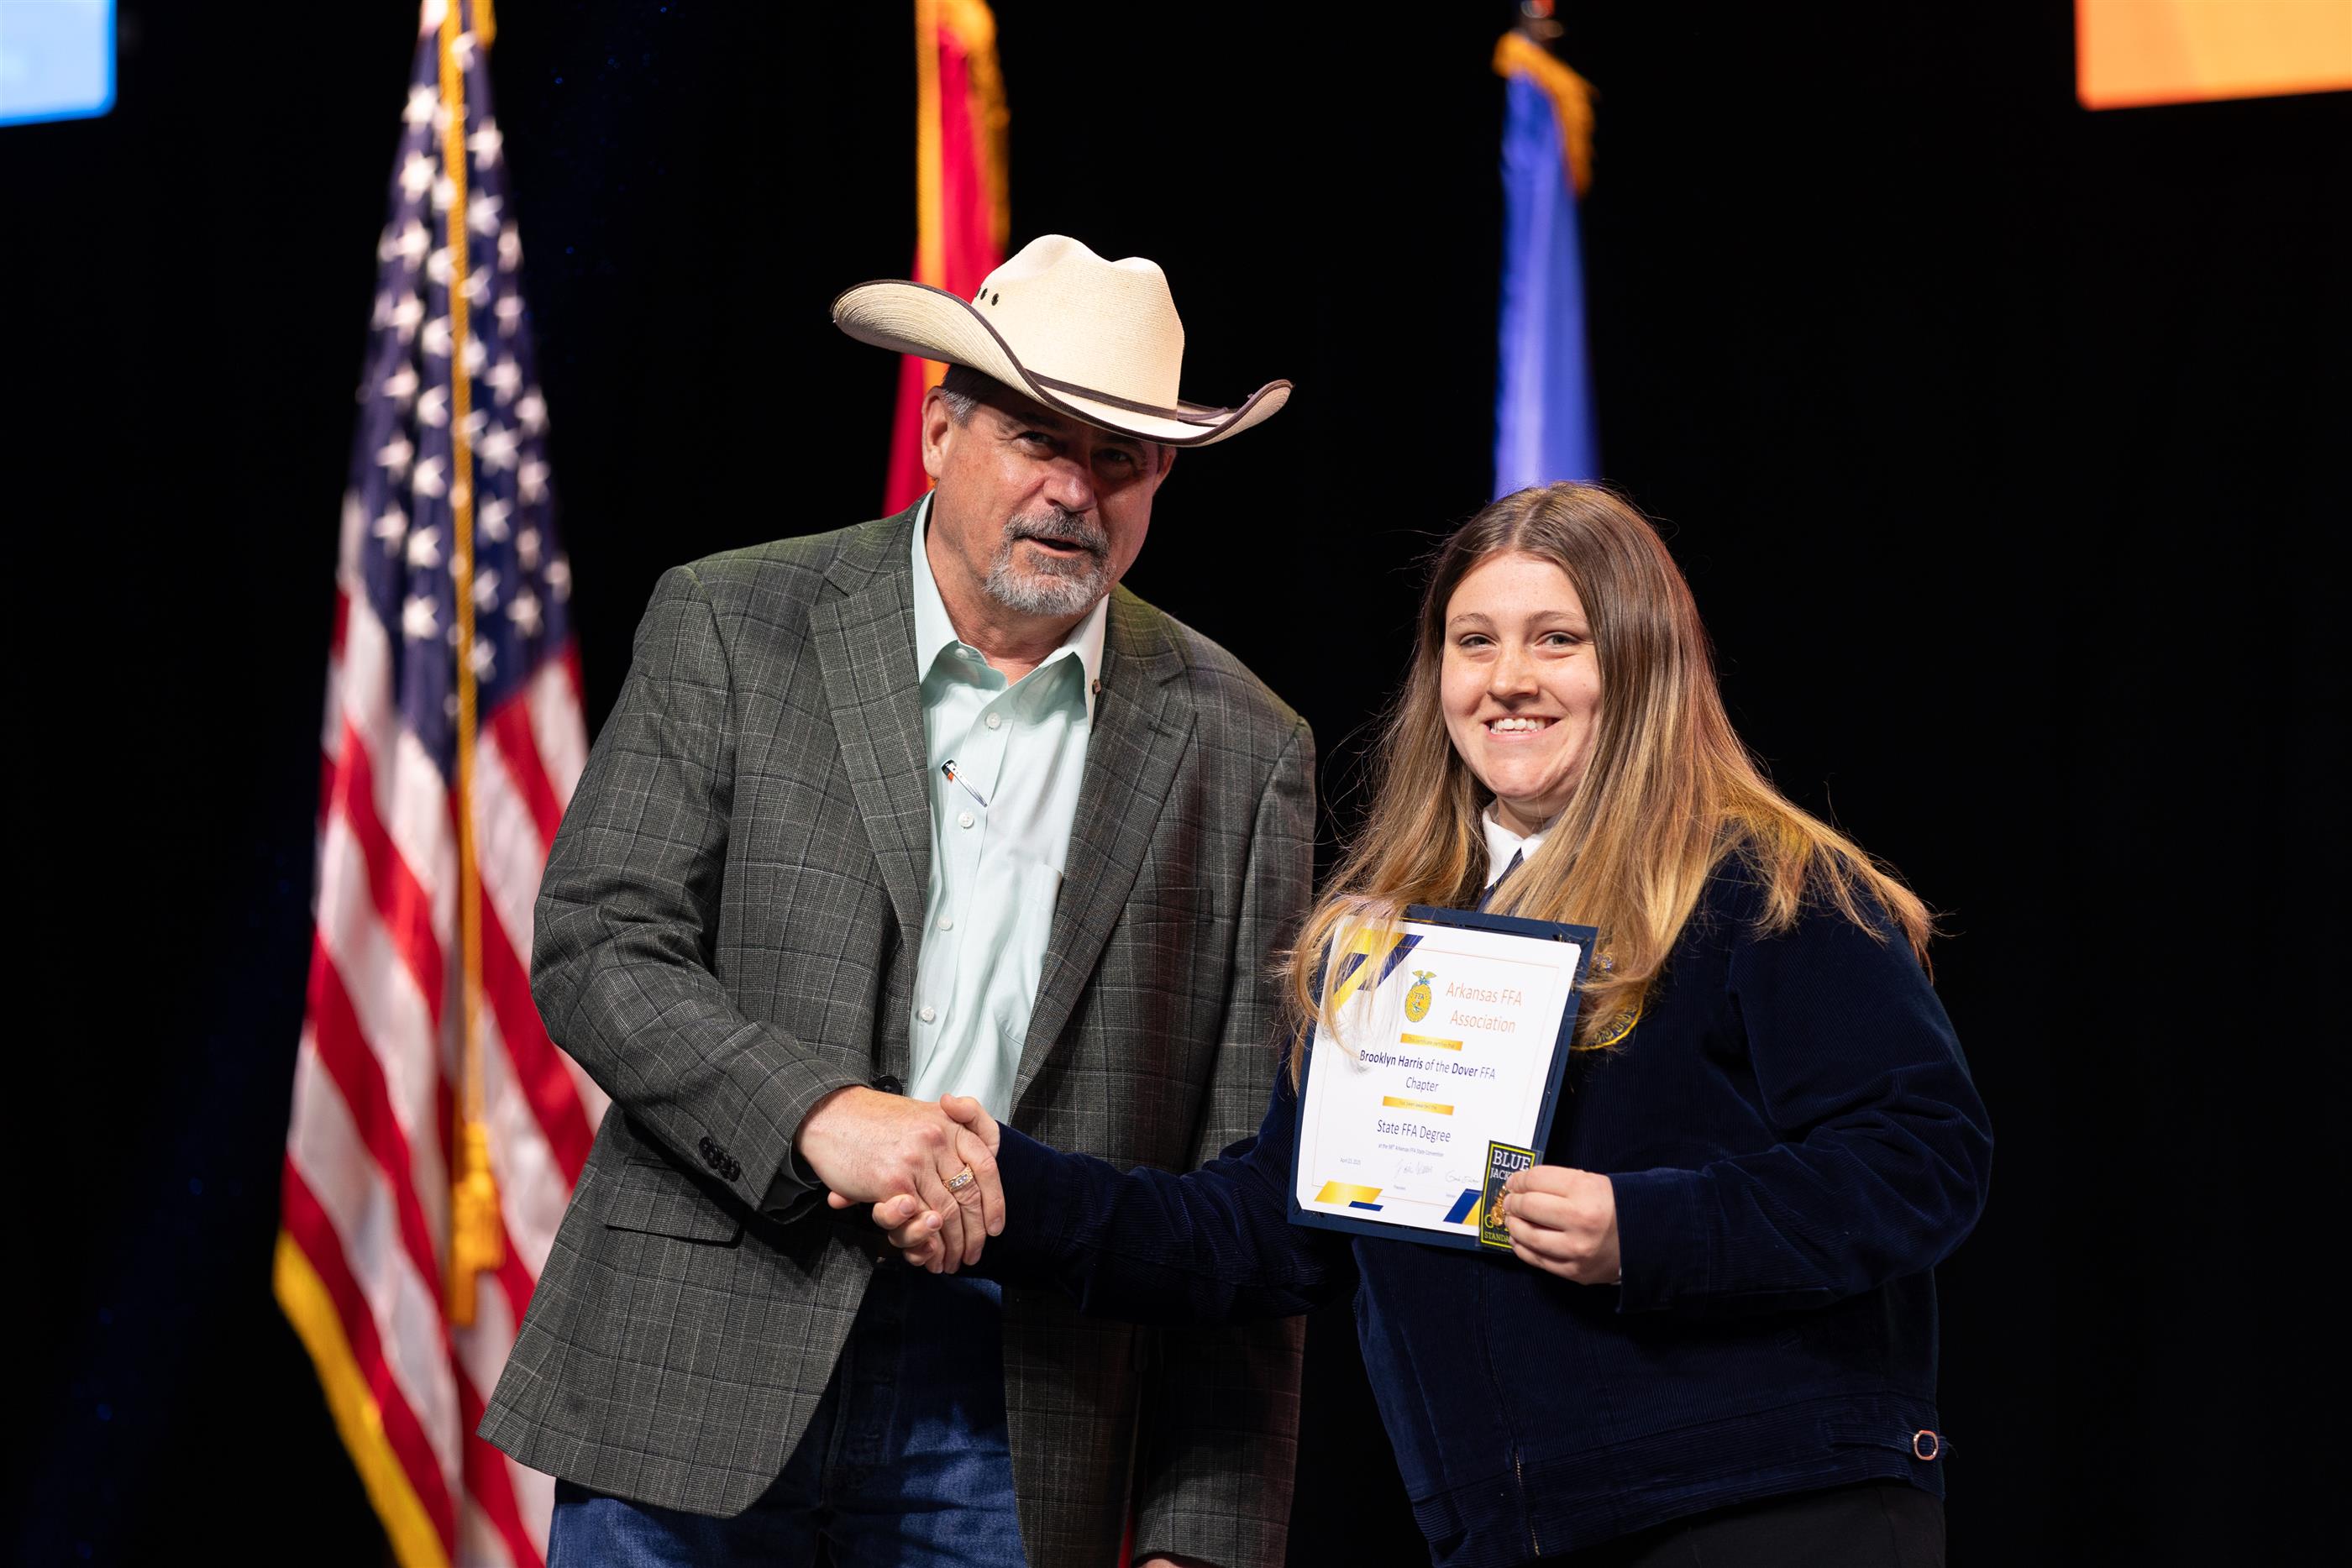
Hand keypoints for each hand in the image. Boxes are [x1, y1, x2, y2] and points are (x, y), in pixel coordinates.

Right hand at [801, 1087, 1001, 1270]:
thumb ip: (960, 1122)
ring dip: (952, 1245)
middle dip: (974, 1233)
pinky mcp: (892, 1182)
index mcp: (949, 1123)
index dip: (995, 1201)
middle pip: (969, 1196)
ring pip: (946, 1213)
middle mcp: (937, 1138)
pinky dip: (927, 1244)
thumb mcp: (925, 1114)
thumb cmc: (876, 1119)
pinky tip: (930, 1256)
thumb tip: (985, 1154)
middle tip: (972, 1254)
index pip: (986, 1167)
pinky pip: (919, 1219)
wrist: (831, 1115)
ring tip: (952, 1261)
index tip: (995, 1227)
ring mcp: (916, 1160)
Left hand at [1497, 1165, 1619, 1284]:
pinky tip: (1519, 1239)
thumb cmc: (1618, 1208)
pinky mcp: (1575, 1271)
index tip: (1514, 1182)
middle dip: (1513, 1202)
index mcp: (1586, 1191)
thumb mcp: (1594, 1183)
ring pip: (1529, 1236)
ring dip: (1514, 1225)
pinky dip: (1522, 1248)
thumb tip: (1522, 1186)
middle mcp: (1580, 1220)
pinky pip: (1538, 1260)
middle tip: (1510, 1201)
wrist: (1648, 1240)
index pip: (1537, 1180)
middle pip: (1529, 1207)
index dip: (1519, 1180)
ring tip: (1512, 1219)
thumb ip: (1558, 1183)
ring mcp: (1576, 1249)